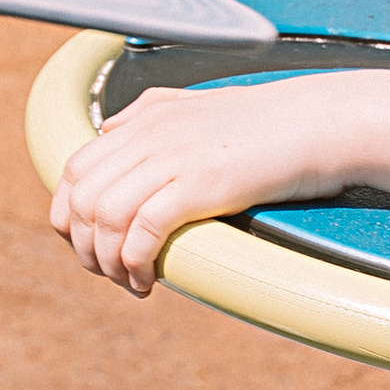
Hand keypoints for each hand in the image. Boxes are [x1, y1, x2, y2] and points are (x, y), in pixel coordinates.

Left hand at [49, 75, 364, 295]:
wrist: (320, 123)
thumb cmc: (269, 124)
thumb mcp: (198, 106)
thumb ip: (149, 112)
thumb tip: (109, 129)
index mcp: (144, 118)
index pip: (73, 168)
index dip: (69, 216)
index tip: (90, 246)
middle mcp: (149, 134)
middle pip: (80, 198)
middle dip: (84, 247)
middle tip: (109, 274)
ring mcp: (172, 156)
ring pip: (104, 217)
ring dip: (107, 262)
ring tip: (131, 283)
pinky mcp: (200, 183)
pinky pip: (141, 229)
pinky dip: (134, 263)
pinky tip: (150, 281)